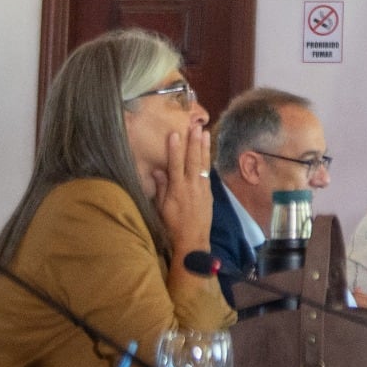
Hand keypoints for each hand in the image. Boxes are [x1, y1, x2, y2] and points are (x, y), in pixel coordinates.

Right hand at [154, 124, 214, 272]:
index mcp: (177, 189)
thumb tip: (158, 170)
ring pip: (203, 164)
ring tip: (205, 133)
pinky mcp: (209, 192)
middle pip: (193, 160)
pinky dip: (207, 161)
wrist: (192, 240)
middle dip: (194, 142)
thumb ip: (161, 188)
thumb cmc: (172, 225)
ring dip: (204, 147)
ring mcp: (202, 188)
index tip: (175, 133)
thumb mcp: (161, 208)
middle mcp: (191, 186)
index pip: (176, 164)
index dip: (175, 148)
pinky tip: (207, 151)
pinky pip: (207, 173)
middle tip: (196, 126)